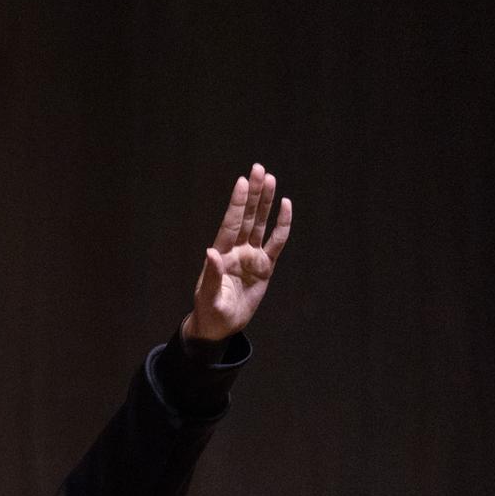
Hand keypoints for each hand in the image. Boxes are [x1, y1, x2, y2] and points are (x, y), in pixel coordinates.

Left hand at [183, 163, 292, 343]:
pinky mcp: (265, 266)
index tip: (242, 181)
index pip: (231, 223)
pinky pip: (277, 242)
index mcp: (221, 255)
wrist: (220, 326)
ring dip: (266, 202)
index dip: (237, 203)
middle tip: (259, 168)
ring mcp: (252, 256)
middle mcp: (236, 250)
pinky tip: (286, 206)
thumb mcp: (208, 297)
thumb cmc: (209, 312)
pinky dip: (282, 225)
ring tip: (271, 179)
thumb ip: (211, 275)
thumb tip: (210, 253)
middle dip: (253, 194)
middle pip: (247, 216)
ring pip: (261, 223)